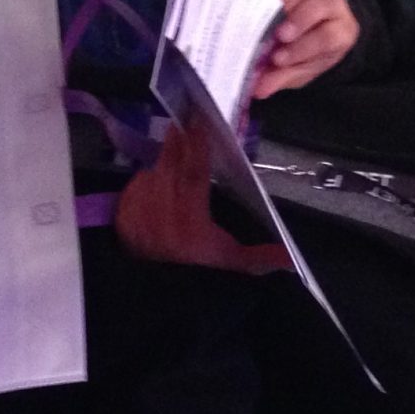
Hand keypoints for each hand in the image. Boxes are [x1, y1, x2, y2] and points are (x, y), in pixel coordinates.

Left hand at [114, 120, 294, 276]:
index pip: (194, 172)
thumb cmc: (196, 273)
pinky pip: (137, 184)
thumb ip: (260, 257)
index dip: (198, 146)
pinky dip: (148, 178)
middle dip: (179, 140)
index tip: (200, 123)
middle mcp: (162, 207)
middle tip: (186, 120)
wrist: (156, 292)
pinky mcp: (123, 212)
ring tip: (176, 143)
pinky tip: (160, 177)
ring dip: (165, 159)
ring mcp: (139, 208)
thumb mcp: (230, 265)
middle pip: (171, 163)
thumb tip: (291, 259)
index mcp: (190, 217)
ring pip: (153, 171)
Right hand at [250, 0, 357, 98]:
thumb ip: (282, 78)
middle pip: (318, 5)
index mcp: (341, 31)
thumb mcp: (300, 71)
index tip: (279, 59)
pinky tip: (251, 5)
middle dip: (297, 20)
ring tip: (260, 23)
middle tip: (277, 37)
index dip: (304, 47)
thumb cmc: (308, 52)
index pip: (328, 36)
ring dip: (279, 6)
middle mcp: (331, 4)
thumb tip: (258, 89)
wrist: (310, 28)